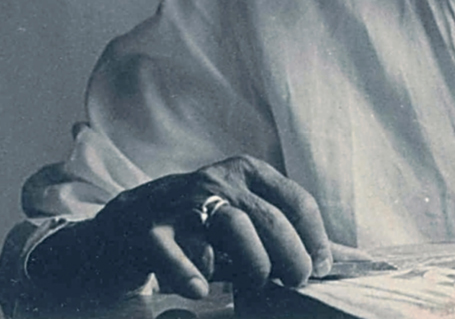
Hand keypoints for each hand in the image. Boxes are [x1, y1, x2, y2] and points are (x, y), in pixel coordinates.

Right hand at [27, 155, 331, 300]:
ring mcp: (182, 201)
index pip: (295, 200)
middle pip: (270, 218)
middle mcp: (217, 180)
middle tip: (295, 282)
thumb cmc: (197, 222)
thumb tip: (315, 257)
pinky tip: (201, 291)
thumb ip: (270, 224)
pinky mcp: (148, 228)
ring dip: (252, 263)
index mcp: (246, 172)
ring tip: (254, 287)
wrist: (124, 222)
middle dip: (290, 256)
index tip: (321, 266)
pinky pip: (179, 251)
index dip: (313, 237)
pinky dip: (193, 273)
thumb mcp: (238, 210)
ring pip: (234, 227)